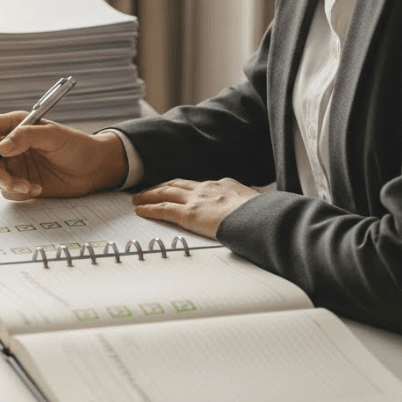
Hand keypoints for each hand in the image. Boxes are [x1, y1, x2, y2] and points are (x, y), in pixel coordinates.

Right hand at [0, 112, 128, 199]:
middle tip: (10, 182)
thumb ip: (26, 137)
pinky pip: (8, 191)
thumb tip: (1, 147)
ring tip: (29, 186)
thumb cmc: (78, 146)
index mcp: (16, 125)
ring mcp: (15, 165)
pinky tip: (38, 188)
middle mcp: (11, 145)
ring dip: (8, 185)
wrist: (94, 169)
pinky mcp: (21, 182)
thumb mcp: (54, 136)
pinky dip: (19, 193)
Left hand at [132, 178, 260, 238]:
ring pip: (165, 193)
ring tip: (138, 198)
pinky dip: (149, 209)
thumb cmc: (263, 215)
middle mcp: (207, 188)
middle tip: (150, 189)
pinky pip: (163, 210)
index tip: (177, 188)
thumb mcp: (257, 204)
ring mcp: (196, 200)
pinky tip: (140, 210)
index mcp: (224, 185)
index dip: (184, 186)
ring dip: (149, 195)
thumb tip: (254, 212)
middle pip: (177, 184)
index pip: (199, 184)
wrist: (260, 217)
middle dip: (162, 186)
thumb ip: (247, 206)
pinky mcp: (188, 214)